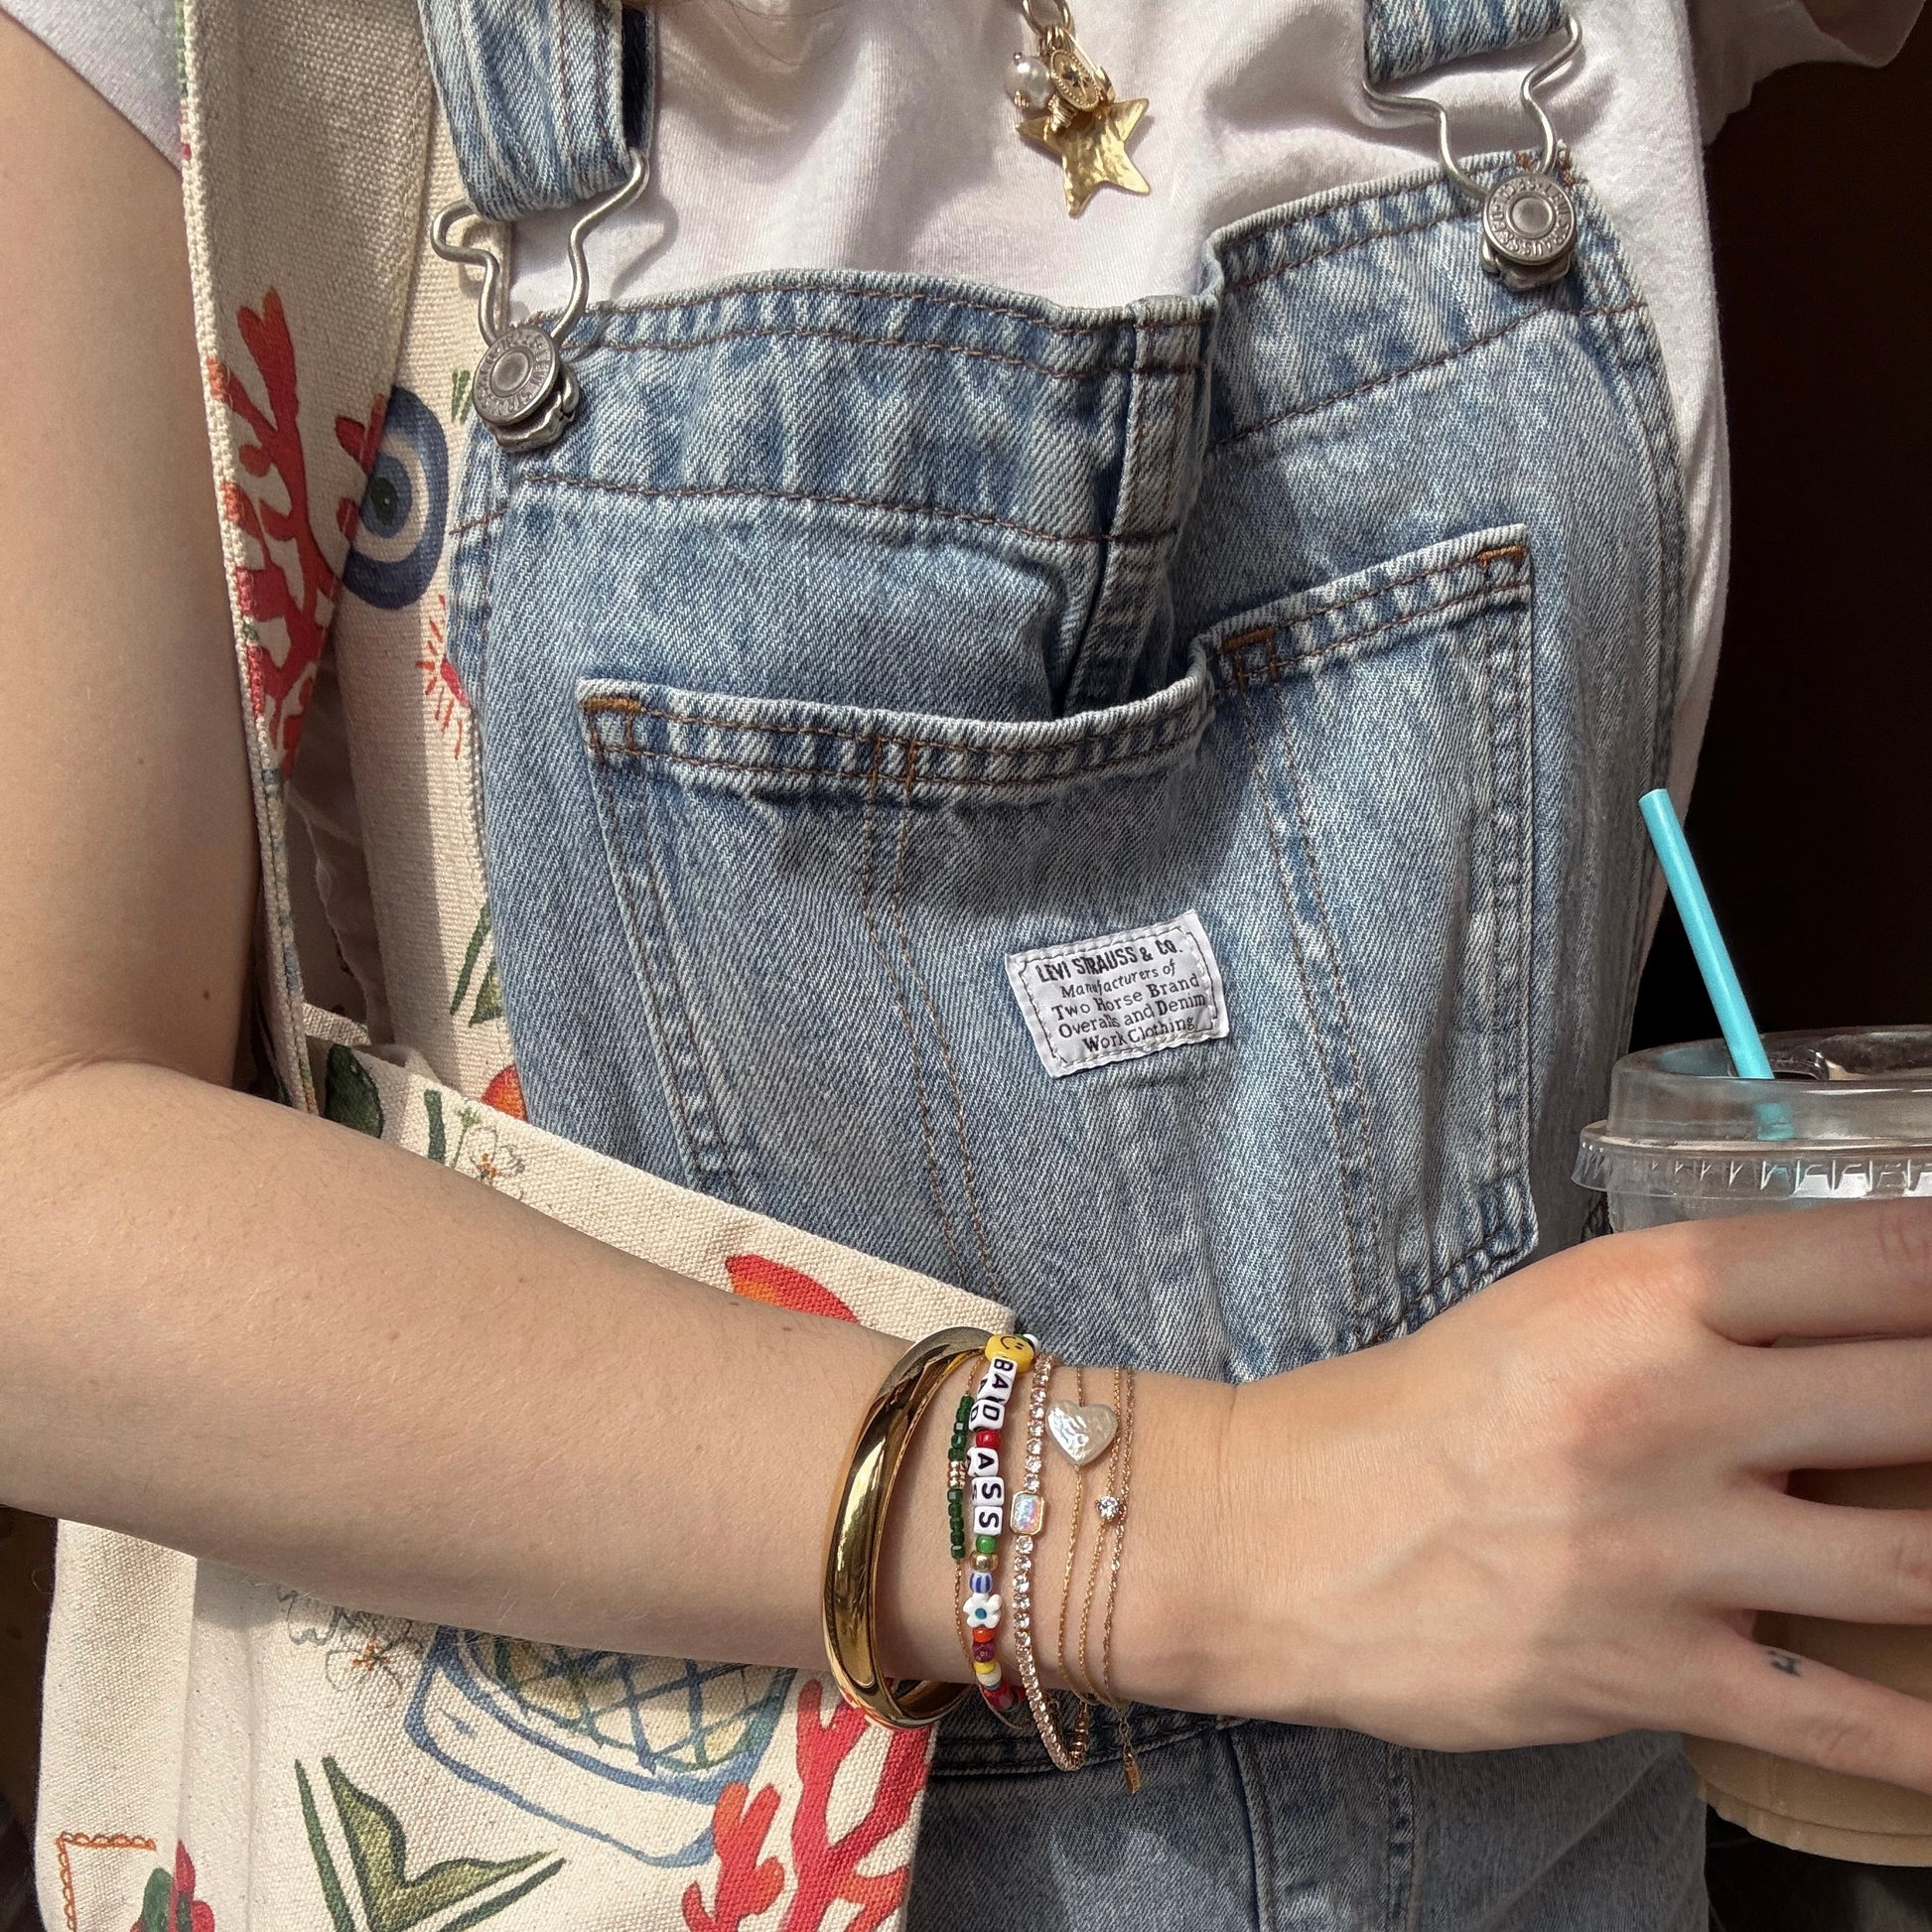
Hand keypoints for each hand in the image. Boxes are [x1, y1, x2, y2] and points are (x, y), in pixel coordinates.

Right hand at [1208, 1201, 1931, 1790]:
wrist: (1279, 1533)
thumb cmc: (1417, 1410)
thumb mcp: (1554, 1311)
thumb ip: (1701, 1310)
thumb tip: (1859, 1323)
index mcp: (1642, 1295)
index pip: (1879, 1257)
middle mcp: (1670, 1407)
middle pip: (1924, 1397)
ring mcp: (1664, 1547)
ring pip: (1915, 1561)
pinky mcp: (1646, 1671)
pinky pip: (1834, 1722)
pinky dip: (1928, 1742)